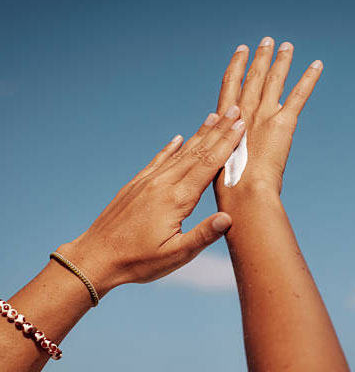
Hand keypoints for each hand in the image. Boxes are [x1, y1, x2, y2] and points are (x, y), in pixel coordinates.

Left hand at [56, 108, 244, 297]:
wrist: (95, 257)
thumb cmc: (137, 261)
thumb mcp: (174, 256)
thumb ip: (202, 236)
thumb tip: (228, 217)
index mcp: (175, 200)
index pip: (208, 165)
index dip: (226, 144)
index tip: (240, 125)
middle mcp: (162, 184)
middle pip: (197, 152)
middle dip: (219, 131)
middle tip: (234, 110)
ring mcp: (147, 181)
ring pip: (179, 153)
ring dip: (198, 134)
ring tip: (212, 117)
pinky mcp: (136, 184)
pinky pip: (157, 160)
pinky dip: (170, 148)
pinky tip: (177, 138)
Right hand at [214, 38, 322, 203]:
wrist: (243, 191)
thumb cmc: (228, 183)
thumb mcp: (219, 160)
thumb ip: (225, 146)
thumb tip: (227, 147)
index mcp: (226, 119)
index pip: (230, 85)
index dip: (235, 66)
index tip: (240, 51)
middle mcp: (244, 111)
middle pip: (254, 76)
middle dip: (260, 57)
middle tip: (266, 41)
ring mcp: (264, 114)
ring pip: (274, 80)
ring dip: (282, 61)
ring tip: (286, 46)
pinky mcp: (284, 122)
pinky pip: (299, 95)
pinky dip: (309, 79)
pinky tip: (317, 65)